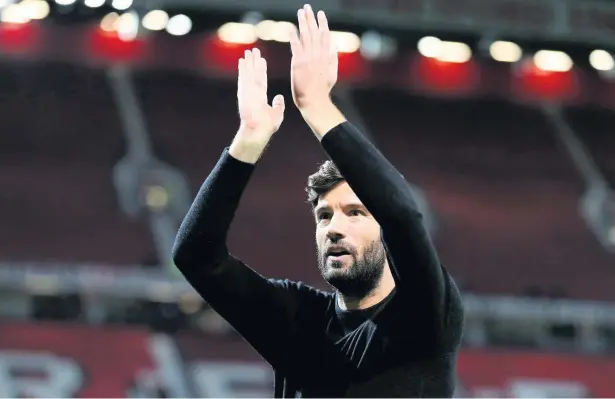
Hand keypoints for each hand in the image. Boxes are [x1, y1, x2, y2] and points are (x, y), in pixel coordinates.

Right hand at [231, 48, 284, 162]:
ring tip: (248, 51)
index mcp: (260, 97)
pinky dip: (243, 69)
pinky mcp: (244, 92)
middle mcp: (253, 92)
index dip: (261, 70)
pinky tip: (242, 60)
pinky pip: (244, 78)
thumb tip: (279, 96)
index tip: (261, 60)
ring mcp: (248, 92)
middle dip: (253, 62)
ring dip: (248, 62)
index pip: (261, 79)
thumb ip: (278, 105)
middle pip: (254, 73)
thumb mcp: (277, 114)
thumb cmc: (266, 126)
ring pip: (249, 73)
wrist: (258, 131)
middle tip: (253, 50)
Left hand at [289, 5, 337, 110]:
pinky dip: (293, 36)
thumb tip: (333, 45)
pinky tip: (291, 27)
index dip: (322, 23)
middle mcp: (318, 54)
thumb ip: (333, 58)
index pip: (325, 35)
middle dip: (311, 18)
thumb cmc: (322, 90)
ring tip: (300, 12)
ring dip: (303, 23)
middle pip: (314, 32)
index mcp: (326, 56)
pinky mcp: (298, 63)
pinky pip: (295, 46)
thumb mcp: (333, 73)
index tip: (320, 13)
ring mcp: (308, 58)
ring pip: (306, 36)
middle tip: (307, 7)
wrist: (314, 100)